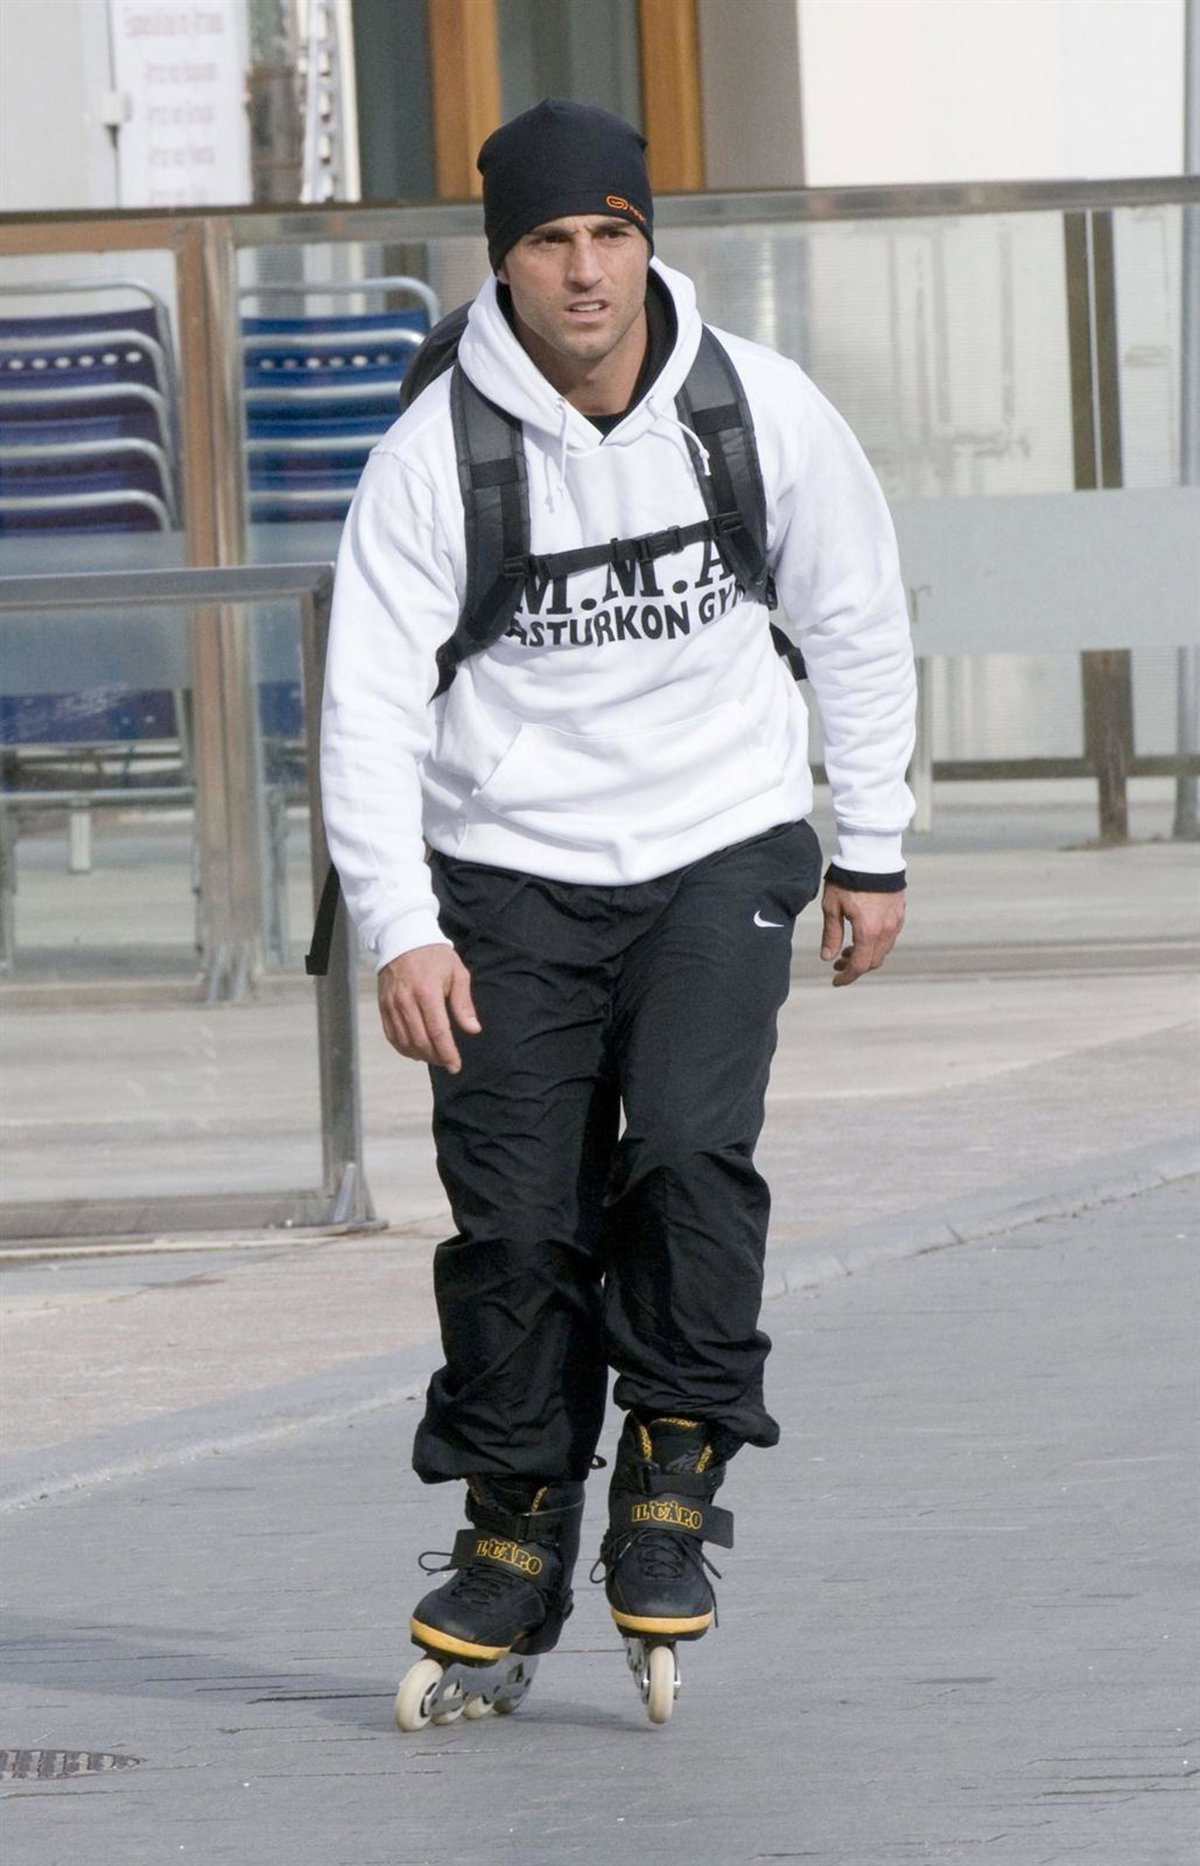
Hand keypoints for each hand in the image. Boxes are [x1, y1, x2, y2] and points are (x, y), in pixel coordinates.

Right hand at [377, 944, 480, 1070]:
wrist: (403, 938)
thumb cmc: (434, 956)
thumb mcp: (456, 973)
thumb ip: (463, 1003)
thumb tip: (473, 1029)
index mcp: (427, 992)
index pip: (438, 1032)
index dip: (447, 1053)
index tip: (455, 1066)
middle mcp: (406, 1001)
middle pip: (421, 1041)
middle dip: (436, 1057)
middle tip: (447, 1062)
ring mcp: (392, 1005)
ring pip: (405, 1042)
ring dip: (421, 1055)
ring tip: (434, 1057)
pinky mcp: (383, 1007)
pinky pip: (392, 1035)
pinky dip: (403, 1048)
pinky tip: (416, 1051)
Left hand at [820, 884, 904, 987]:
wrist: (872, 854)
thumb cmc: (848, 879)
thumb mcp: (832, 907)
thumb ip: (831, 934)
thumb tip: (828, 958)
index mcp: (868, 931)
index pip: (859, 965)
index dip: (847, 977)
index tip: (836, 981)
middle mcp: (886, 930)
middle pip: (873, 961)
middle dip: (855, 966)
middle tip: (838, 963)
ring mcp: (896, 921)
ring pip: (883, 950)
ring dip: (866, 955)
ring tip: (848, 949)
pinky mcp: (900, 912)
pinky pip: (890, 937)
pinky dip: (876, 943)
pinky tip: (863, 936)